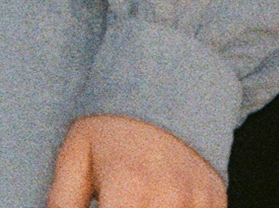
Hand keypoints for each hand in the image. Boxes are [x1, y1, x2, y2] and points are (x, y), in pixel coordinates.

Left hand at [45, 112, 224, 207]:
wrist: (165, 83)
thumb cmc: (113, 122)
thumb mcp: (76, 154)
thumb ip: (62, 202)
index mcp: (129, 186)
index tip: (101, 206)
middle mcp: (168, 196)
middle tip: (115, 199)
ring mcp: (197, 200)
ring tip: (135, 198)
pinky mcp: (216, 202)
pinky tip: (158, 200)